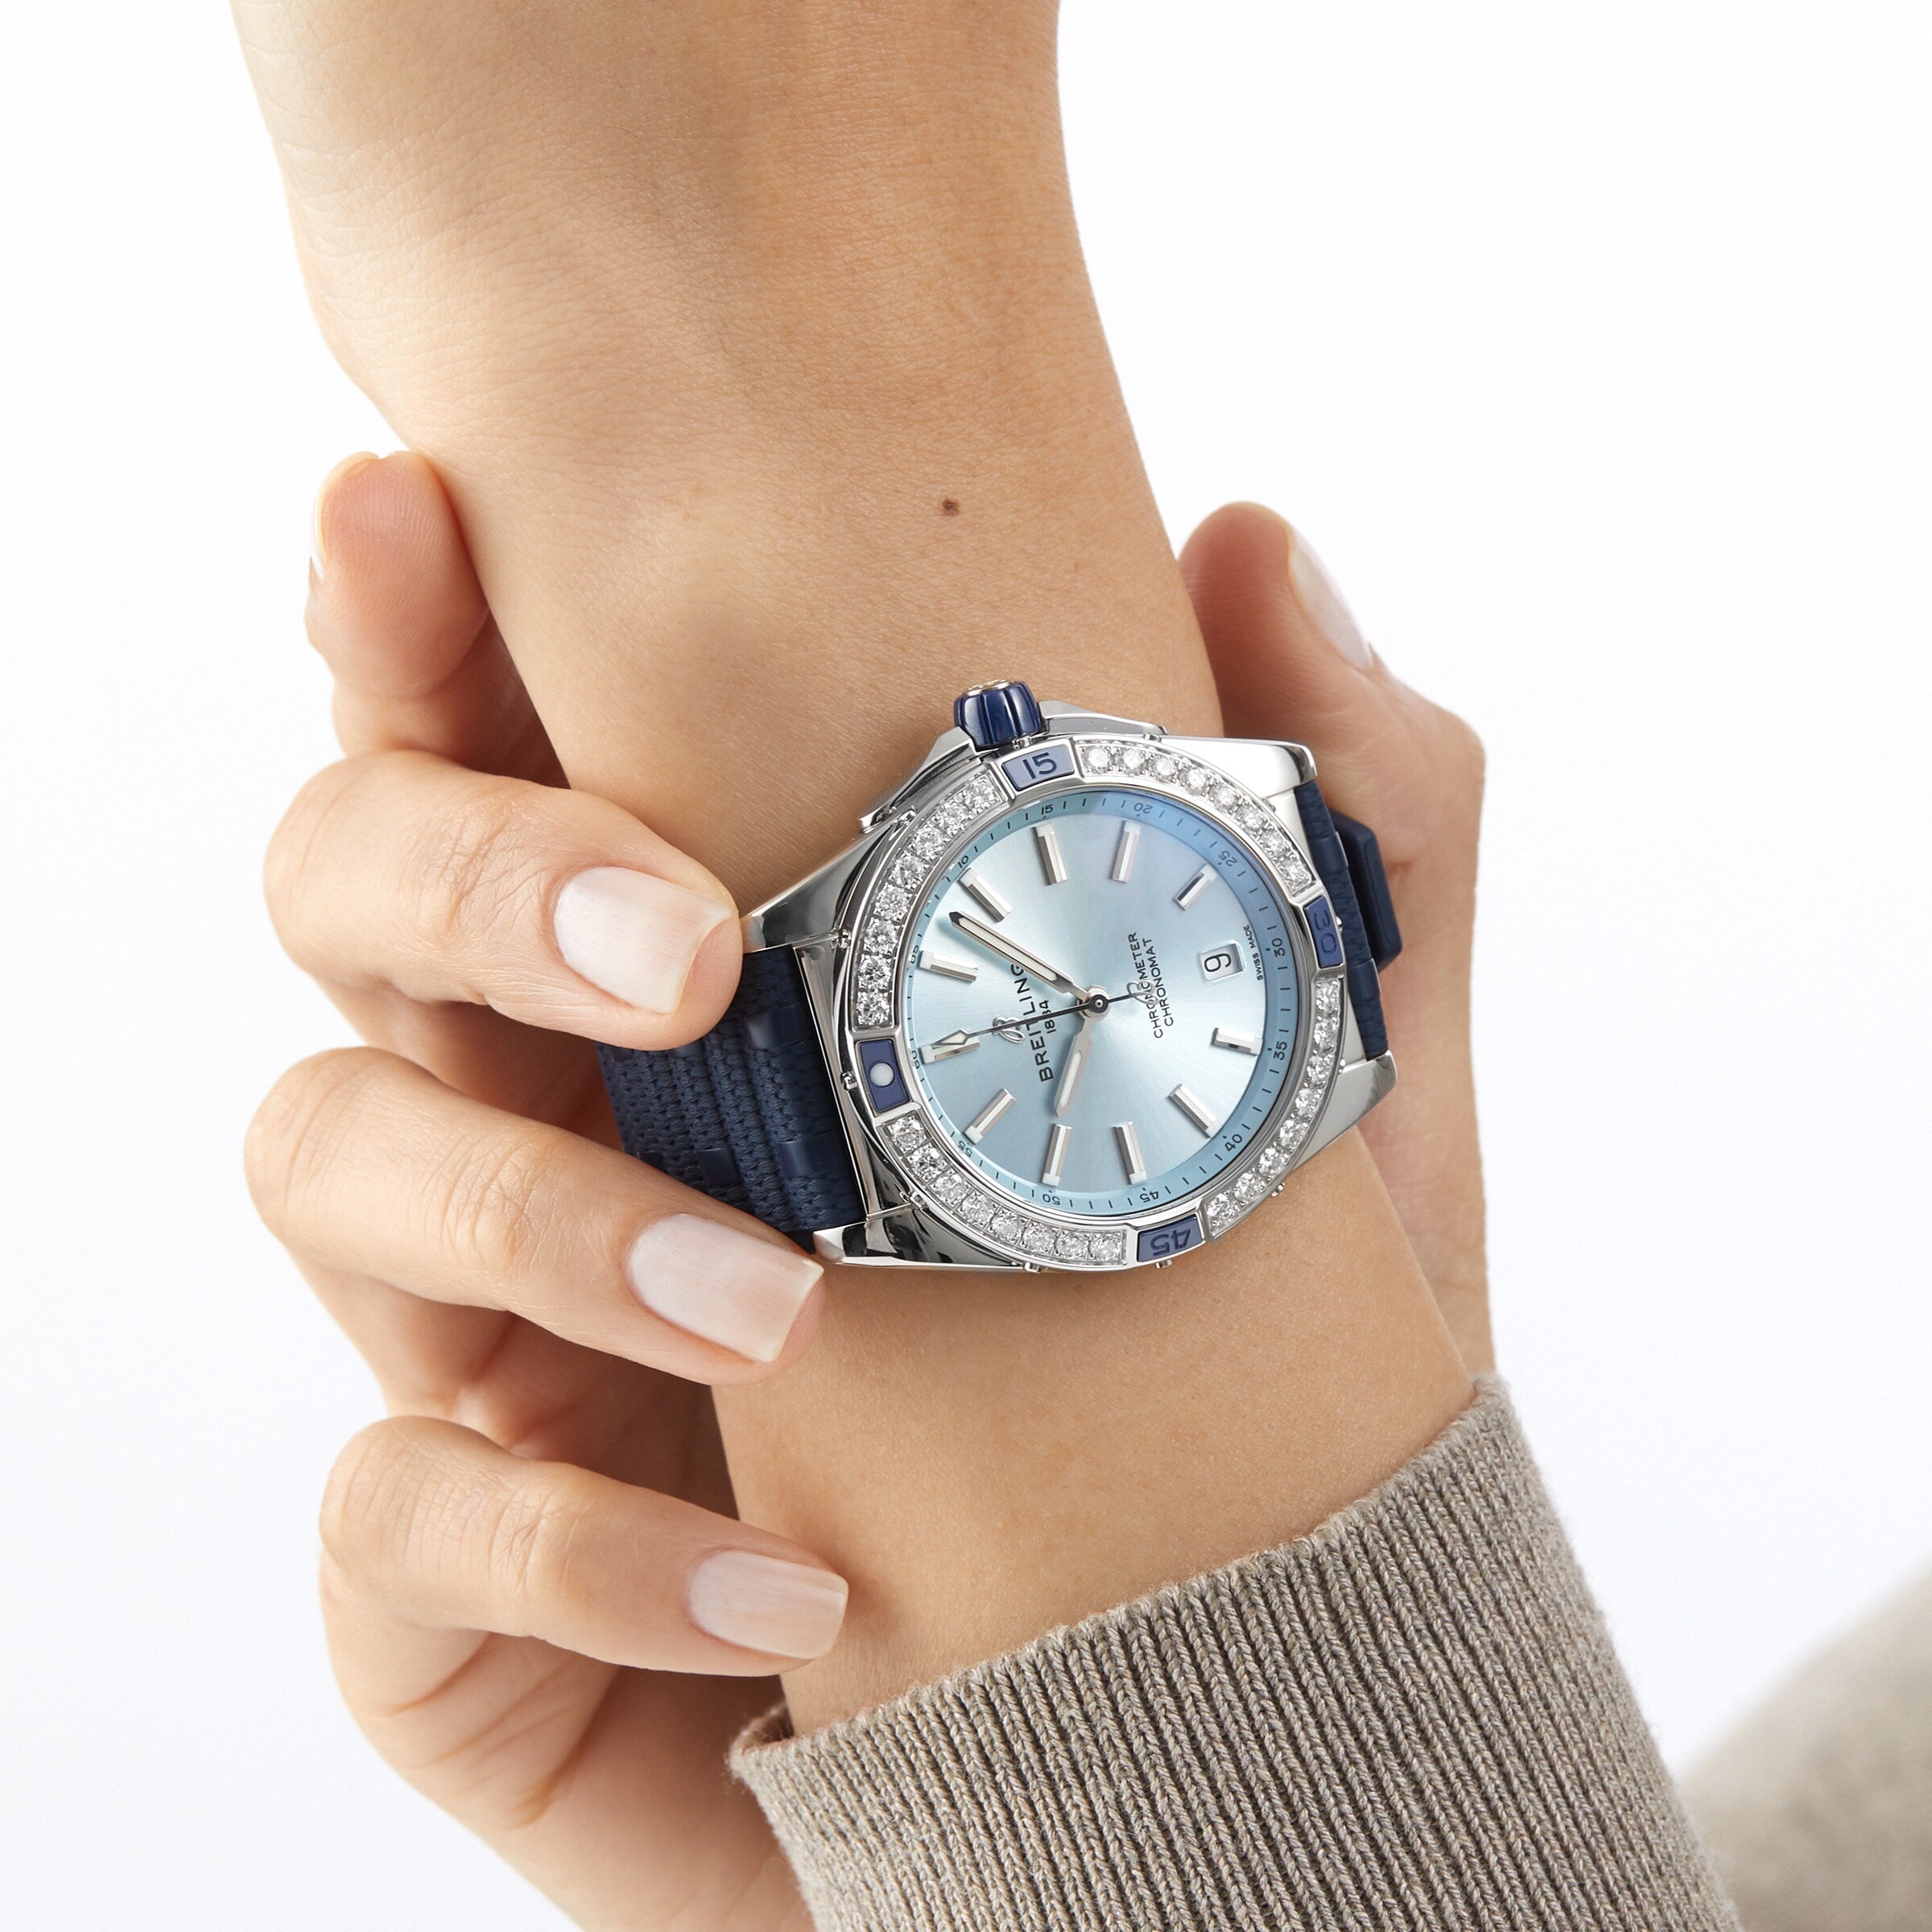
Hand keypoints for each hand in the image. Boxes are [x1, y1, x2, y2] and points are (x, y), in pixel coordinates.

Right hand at [234, 0, 1473, 1739]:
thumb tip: (1247, 540)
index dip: (414, 621)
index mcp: (706, 973)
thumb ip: (1316, 835)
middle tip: (685, 943)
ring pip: (333, 1175)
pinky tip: (785, 1600)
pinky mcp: (472, 1602)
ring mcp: (488, 1349)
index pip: (502, 738)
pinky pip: (403, 1534)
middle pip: (348, 909)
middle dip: (465, 877)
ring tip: (774, 1297)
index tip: (425, 504)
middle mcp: (559, 1117)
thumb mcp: (1317, 1109)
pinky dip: (567, 1551)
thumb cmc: (1219, 1391)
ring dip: (528, 1210)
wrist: (1207, 1717)